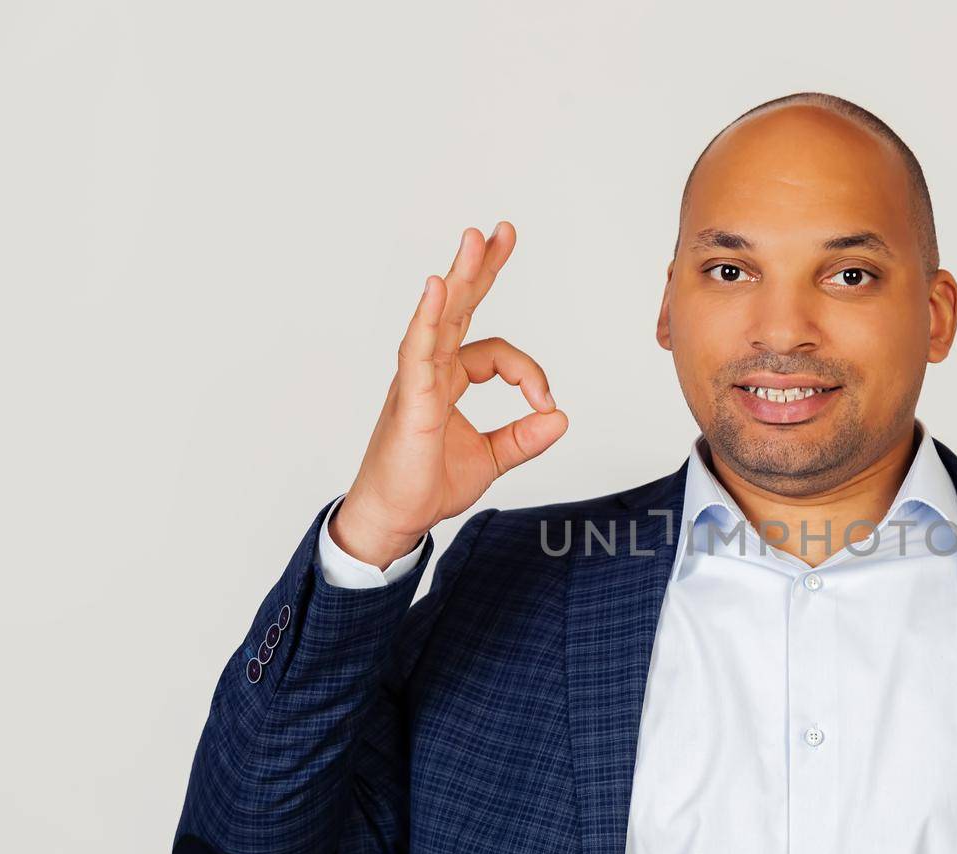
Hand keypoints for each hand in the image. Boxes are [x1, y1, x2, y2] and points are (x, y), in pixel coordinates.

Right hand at [331, 221, 566, 567]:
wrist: (395, 520)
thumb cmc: (427, 485)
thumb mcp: (491, 459)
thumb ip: (524, 438)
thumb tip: (560, 418)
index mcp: (447, 379)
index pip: (496, 353)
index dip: (529, 373)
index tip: (546, 403)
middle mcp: (429, 370)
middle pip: (459, 307)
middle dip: (481, 268)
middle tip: (502, 231)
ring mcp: (416, 379)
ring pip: (440, 316)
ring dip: (460, 276)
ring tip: (476, 238)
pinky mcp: (411, 398)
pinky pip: (418, 349)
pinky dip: (428, 317)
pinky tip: (437, 288)